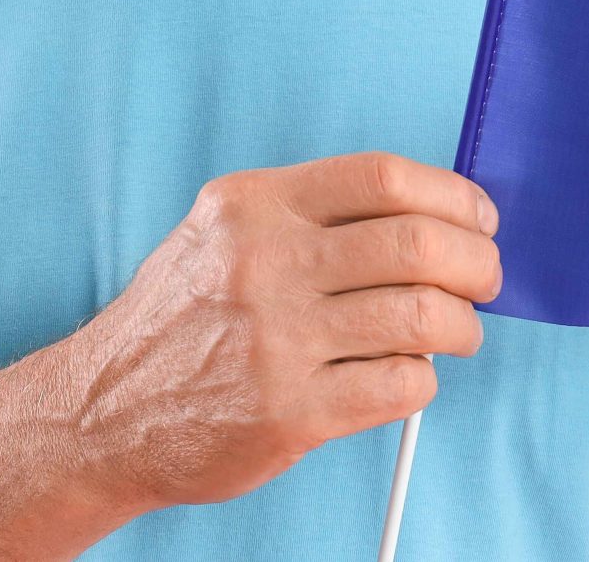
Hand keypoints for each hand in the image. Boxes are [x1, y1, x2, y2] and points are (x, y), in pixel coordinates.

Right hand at [58, 151, 502, 511]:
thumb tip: (426, 212)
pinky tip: (407, 374)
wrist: (104, 409)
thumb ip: (308, 214)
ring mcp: (276, 339)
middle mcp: (264, 262)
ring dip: (462, 325)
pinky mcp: (289, 412)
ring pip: (423, 316)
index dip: (452, 195)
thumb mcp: (222, 231)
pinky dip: (423, 379)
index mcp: (254, 204)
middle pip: (416, 243)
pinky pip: (400, 384)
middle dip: (476, 262)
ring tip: (456, 332)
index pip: (383, 177)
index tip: (478, 218)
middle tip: (484, 279)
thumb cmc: (180, 318)